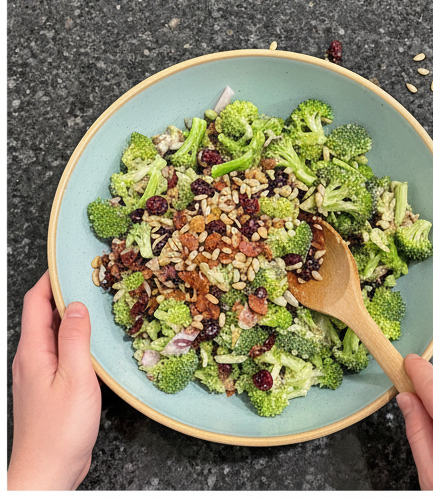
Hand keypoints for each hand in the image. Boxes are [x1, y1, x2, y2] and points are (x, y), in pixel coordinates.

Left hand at [8, 272, 101, 490]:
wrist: (46, 473)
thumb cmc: (60, 430)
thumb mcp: (75, 378)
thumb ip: (75, 338)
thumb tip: (76, 303)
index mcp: (33, 352)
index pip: (36, 301)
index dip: (52, 277)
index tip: (73, 259)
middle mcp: (31, 359)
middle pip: (43, 313)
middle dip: (65, 291)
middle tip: (96, 275)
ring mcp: (39, 373)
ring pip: (53, 332)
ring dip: (72, 314)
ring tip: (100, 300)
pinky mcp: (49, 387)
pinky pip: (60, 349)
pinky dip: (76, 336)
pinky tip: (96, 339)